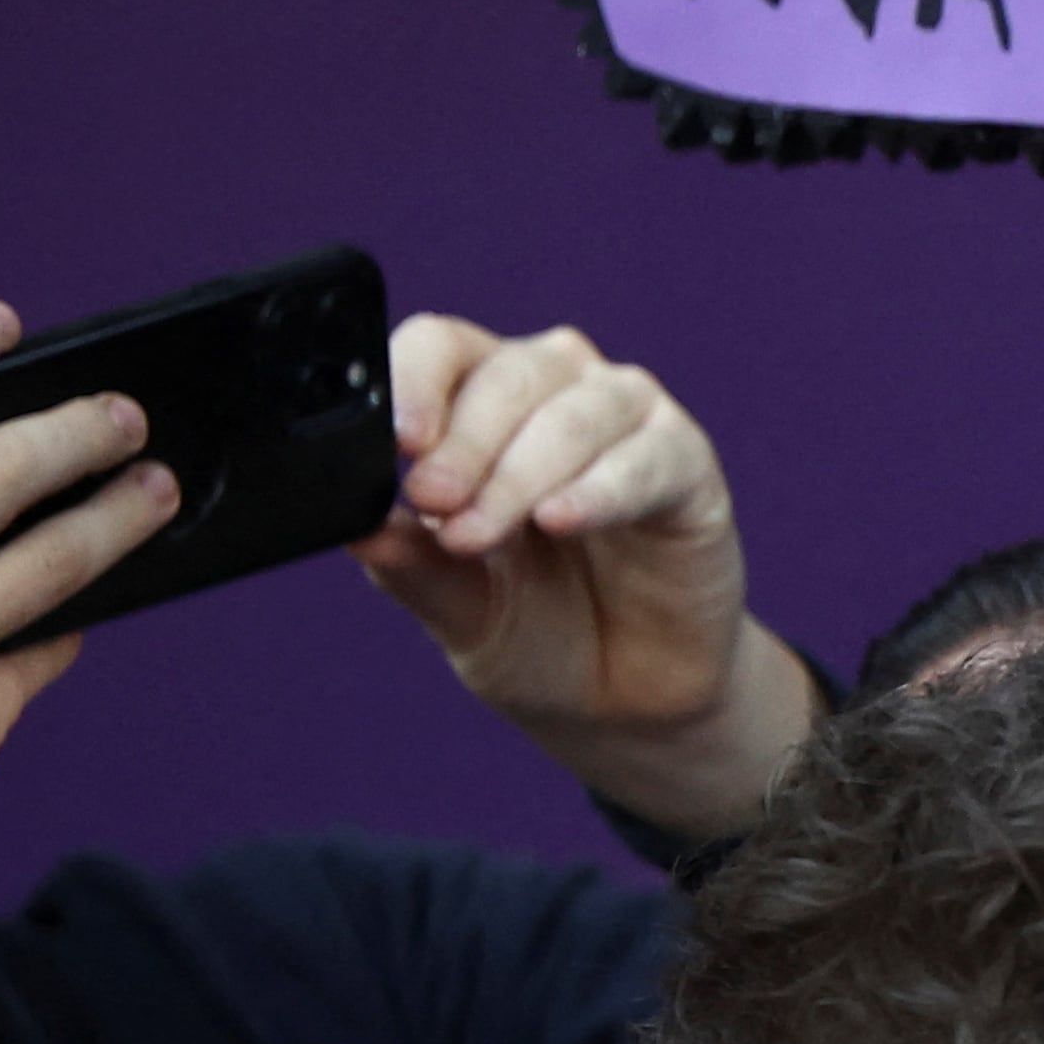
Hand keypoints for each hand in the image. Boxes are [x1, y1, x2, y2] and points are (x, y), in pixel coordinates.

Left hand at [358, 317, 815, 837]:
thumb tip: (353, 527)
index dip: (415, 382)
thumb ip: (410, 564)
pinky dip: (599, 488)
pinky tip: (560, 520)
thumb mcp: (456, 606)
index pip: (441, 349)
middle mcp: (559, 390)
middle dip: (463, 445)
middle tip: (432, 506)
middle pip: (507, 376)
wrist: (628, 694)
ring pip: (573, 414)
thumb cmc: (536, 630)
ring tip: (477, 536)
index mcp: (484, 401)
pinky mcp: (690, 467)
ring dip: (519, 475)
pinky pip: (648, 458)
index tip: (394, 443)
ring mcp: (630, 422)